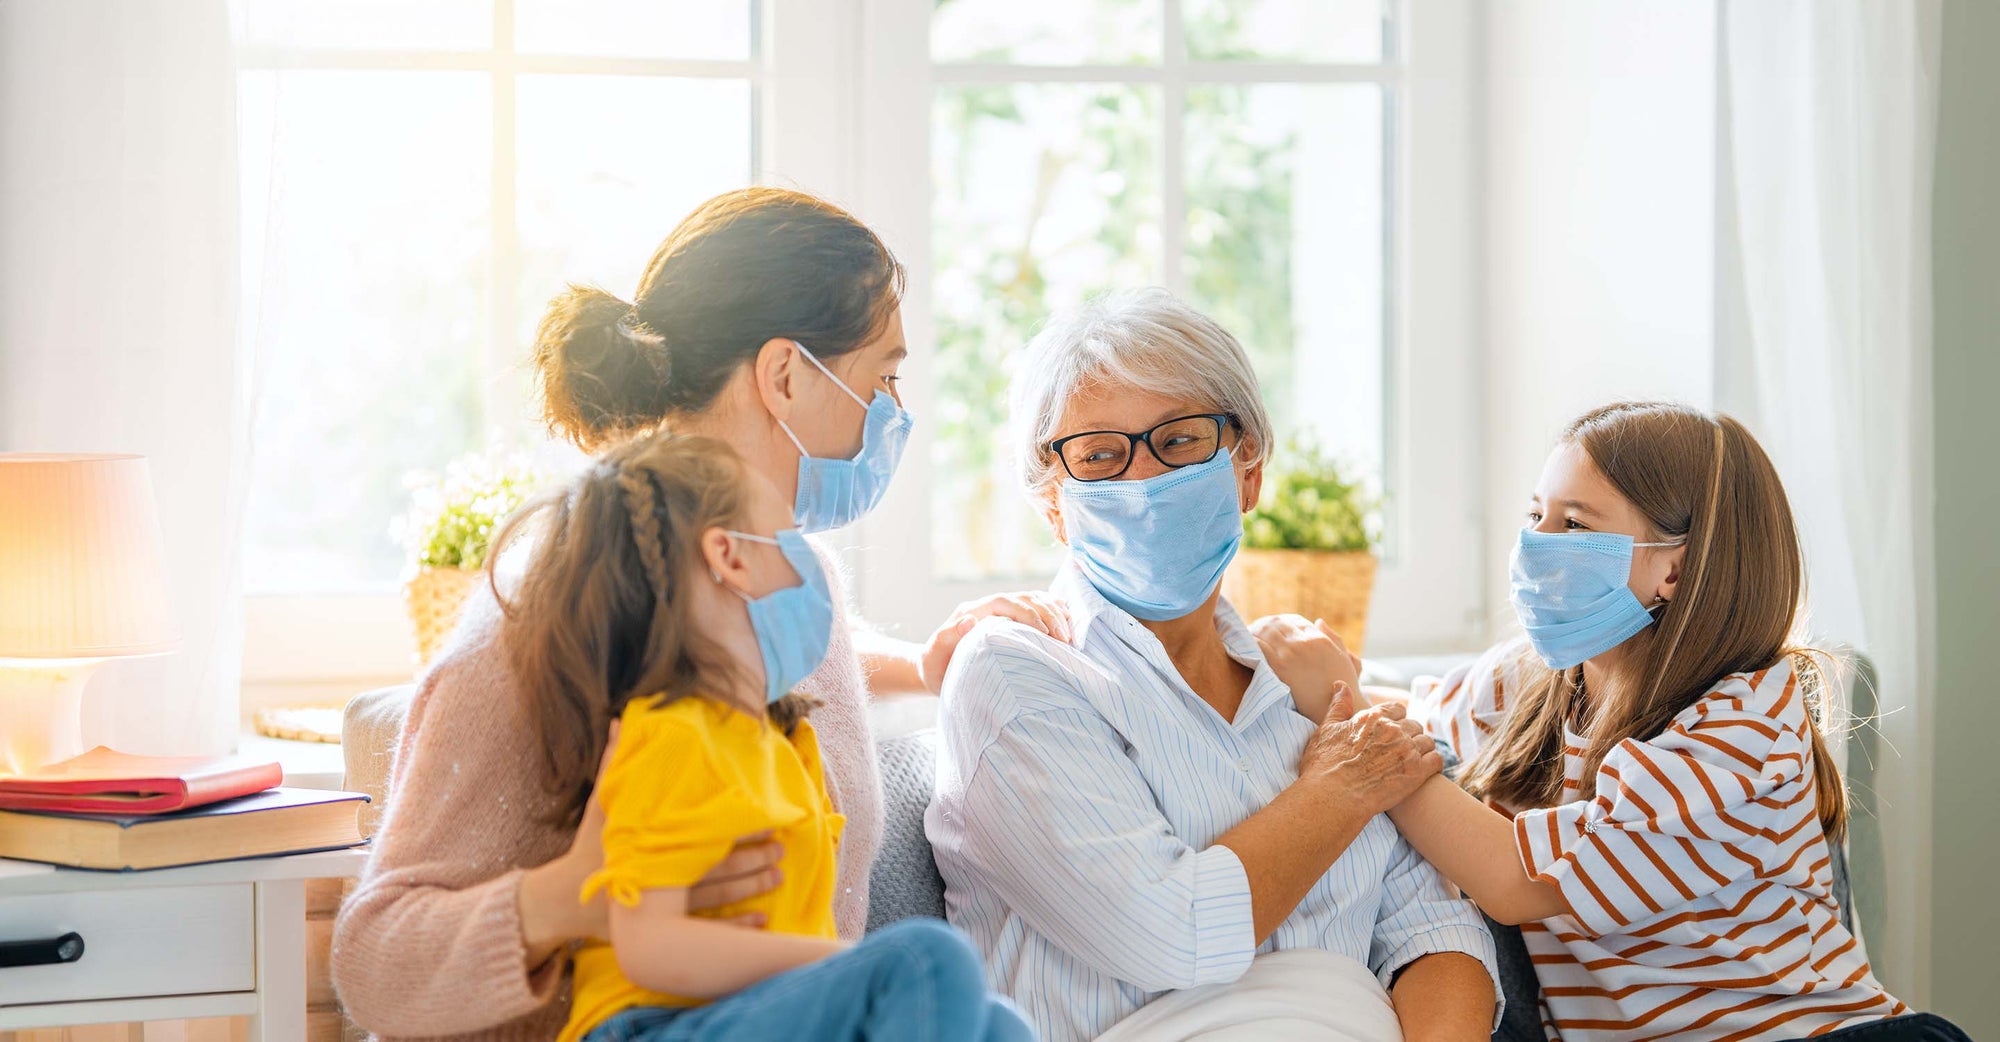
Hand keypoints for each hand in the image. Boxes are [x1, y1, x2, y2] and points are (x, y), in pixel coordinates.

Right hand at [521, 722, 775, 958]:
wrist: (562, 902)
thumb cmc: (588, 847)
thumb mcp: (600, 806)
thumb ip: (612, 763)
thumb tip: (617, 720)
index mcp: (651, 847)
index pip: (702, 836)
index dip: (735, 829)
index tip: (764, 819)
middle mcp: (661, 879)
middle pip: (716, 869)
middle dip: (753, 859)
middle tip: (782, 847)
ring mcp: (664, 909)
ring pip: (717, 898)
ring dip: (752, 887)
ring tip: (780, 875)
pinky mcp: (664, 932)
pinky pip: (708, 932)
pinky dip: (736, 927)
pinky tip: (761, 919)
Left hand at [919, 591, 1072, 692]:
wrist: (934, 669)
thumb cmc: (935, 666)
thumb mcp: (934, 655)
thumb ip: (947, 637)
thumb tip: (968, 620)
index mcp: (972, 611)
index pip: (1004, 602)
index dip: (1027, 613)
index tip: (1045, 632)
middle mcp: (988, 607)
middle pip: (1024, 598)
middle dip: (1048, 615)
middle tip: (1065, 639)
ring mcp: (1001, 611)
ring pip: (1034, 599)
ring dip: (1055, 613)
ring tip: (1070, 636)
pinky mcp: (1011, 620)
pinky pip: (1037, 607)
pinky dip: (1054, 611)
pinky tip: (1068, 622)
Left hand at [1253, 614, 1362, 720]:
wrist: (1336, 710)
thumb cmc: (1343, 689)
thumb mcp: (1345, 659)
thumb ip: (1333, 638)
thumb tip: (1319, 620)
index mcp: (1319, 639)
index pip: (1294, 620)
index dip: (1280, 622)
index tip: (1270, 626)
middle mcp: (1305, 642)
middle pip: (1277, 624)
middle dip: (1263, 625)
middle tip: (1250, 630)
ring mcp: (1292, 654)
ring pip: (1266, 631)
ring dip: (1253, 632)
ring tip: (1242, 637)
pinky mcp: (1280, 668)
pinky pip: (1260, 647)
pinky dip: (1249, 643)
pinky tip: (1242, 646)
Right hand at [1297, 685, 1442, 816]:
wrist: (1333, 797)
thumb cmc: (1325, 765)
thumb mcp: (1327, 729)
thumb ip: (1339, 705)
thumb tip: (1341, 684)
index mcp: (1374, 717)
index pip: (1398, 709)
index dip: (1395, 720)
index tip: (1390, 731)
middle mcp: (1394, 730)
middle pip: (1414, 725)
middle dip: (1408, 736)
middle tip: (1398, 751)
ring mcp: (1407, 751)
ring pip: (1427, 742)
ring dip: (1421, 750)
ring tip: (1409, 762)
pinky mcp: (1417, 772)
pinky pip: (1437, 760)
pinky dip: (1432, 764)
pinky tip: (1423, 771)